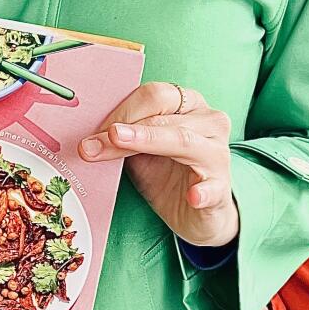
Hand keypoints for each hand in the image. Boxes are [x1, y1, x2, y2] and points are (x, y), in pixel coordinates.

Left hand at [78, 81, 238, 247]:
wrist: (197, 214)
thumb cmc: (168, 174)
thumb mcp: (139, 152)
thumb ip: (120, 138)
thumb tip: (86, 136)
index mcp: (188, 104)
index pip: (154, 95)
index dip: (121, 110)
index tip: (92, 130)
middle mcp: (209, 122)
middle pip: (163, 115)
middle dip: (123, 128)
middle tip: (91, 145)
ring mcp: (218, 154)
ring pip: (183, 140)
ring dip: (147, 142)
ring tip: (120, 143)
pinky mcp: (222, 188)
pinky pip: (213, 187)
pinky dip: (203, 190)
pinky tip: (193, 196)